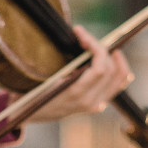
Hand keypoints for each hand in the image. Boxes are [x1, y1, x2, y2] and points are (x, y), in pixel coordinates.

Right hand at [16, 26, 132, 122]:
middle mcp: (89, 101)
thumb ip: (64, 63)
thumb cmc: (31, 91)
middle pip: (111, 70)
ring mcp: (95, 105)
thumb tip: (80, 38)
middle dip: (102, 48)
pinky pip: (116, 86)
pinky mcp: (96, 105)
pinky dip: (118, 70)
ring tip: (102, 45)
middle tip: (85, 37)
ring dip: (114, 58)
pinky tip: (113, 58)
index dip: (95, 45)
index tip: (80, 33)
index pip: (100, 68)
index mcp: (75, 93)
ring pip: (120, 78)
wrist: (27, 114)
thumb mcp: (40, 76)